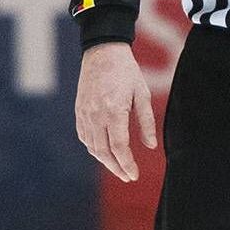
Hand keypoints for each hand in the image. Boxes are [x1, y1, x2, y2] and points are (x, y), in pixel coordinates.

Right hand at [74, 40, 158, 182]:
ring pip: (92, 147)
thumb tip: (151, 146)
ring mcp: (85, 113)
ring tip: (118, 168)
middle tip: (127, 177)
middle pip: (104, 152)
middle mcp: (96, 115)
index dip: (127, 164)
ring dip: (104, 161)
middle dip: (116, 168)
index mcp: (114, 110)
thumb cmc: (126, 71)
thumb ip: (146, 122)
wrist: (103, 52)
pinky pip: (84, 136)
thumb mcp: (142, 94)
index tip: (134, 175)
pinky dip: (93, 148)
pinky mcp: (79, 111)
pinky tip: (103, 152)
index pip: (119, 147)